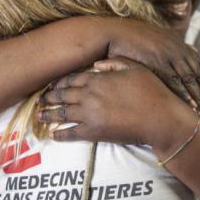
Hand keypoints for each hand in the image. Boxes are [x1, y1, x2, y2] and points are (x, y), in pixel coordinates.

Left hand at [37, 58, 194, 147]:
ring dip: (48, 114)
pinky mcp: (94, 133)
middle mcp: (89, 96)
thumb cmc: (152, 91)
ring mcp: (89, 115)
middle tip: (40, 100)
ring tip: (38, 115)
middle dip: (49, 97)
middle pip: (62, 95)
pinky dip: (60, 135)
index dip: (59, 82)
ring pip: (62, 114)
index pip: (71, 79)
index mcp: (98, 79)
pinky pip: (71, 134)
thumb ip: (114, 63)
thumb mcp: (135, 68)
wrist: (160, 119)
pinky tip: (53, 135)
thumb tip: (96, 64)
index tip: (52, 85)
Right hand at [106, 24, 199, 113]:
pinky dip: (184, 94)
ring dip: (199, 97)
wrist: (116, 33)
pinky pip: (175, 81)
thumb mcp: (160, 38)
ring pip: (190, 80)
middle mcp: (178, 49)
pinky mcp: (159, 62)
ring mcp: (169, 55)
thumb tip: (193, 50)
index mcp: (180, 43)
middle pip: (199, 75)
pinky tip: (191, 105)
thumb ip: (176, 46)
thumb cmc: (135, 38)